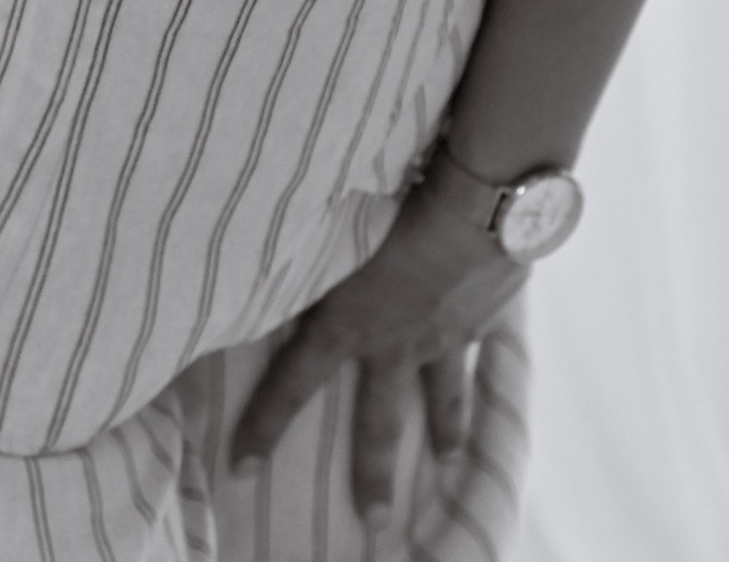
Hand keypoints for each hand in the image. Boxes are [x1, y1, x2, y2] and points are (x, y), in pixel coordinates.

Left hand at [228, 163, 527, 523]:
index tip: (240, 467)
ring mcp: (445, 337)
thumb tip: (261, 242)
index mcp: (348, 323)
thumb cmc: (396, 202)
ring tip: (446, 463)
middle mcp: (396, 343)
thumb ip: (308, 248)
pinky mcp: (484, 316)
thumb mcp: (338, 226)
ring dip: (444, 433)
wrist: (478, 206)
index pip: (292, 383)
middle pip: (379, 422)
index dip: (264, 425)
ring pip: (442, 398)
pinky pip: (481, 347)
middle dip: (374, 475)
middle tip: (373, 525)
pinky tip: (488, 361)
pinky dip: (483, 358)